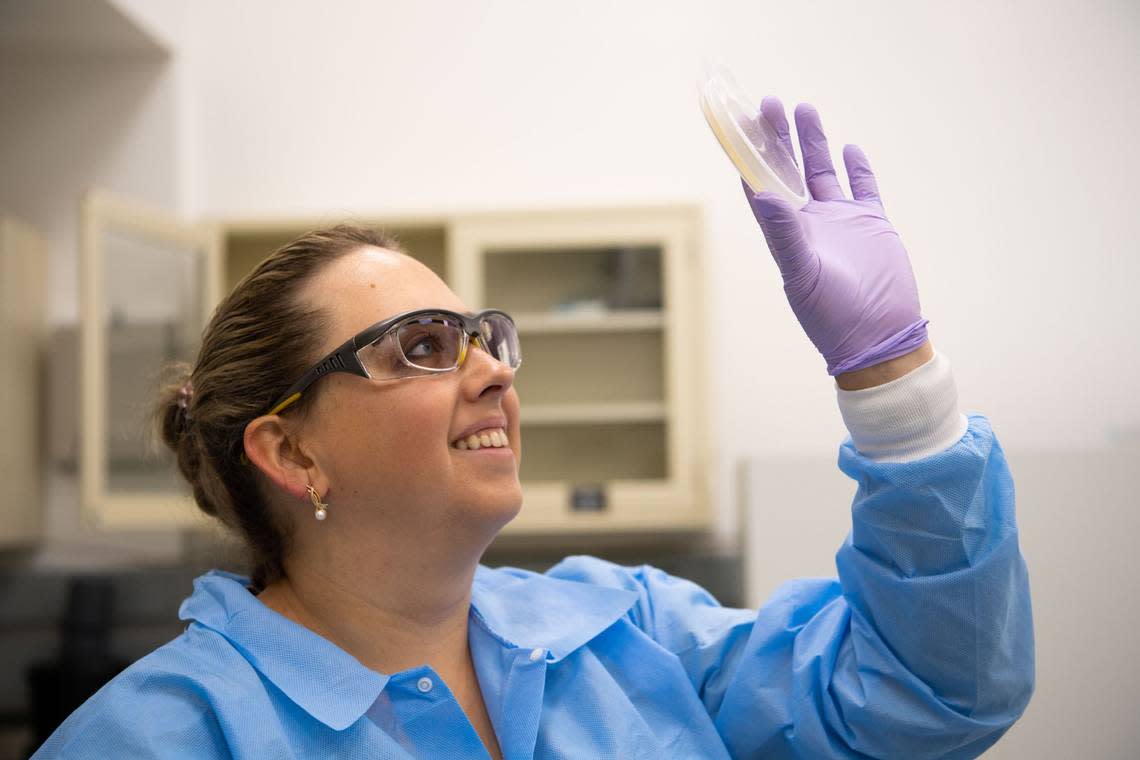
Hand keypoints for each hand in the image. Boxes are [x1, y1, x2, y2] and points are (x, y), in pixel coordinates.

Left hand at [743, 98, 927, 375]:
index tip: (740, 128)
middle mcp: (810, 224)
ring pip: (823, 171)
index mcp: (787, 234)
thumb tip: (761, 194)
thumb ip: (784, 234)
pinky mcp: (872, 225)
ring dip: (813, 143)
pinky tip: (849, 148)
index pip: (761, 187)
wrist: (879, 336)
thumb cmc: (832, 316)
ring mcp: (842, 222)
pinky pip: (863, 188)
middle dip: (779, 138)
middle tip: (769, 103)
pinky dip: (857, 168)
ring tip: (803, 109)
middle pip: (789, 170)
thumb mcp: (803, 274)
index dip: (750, 158)